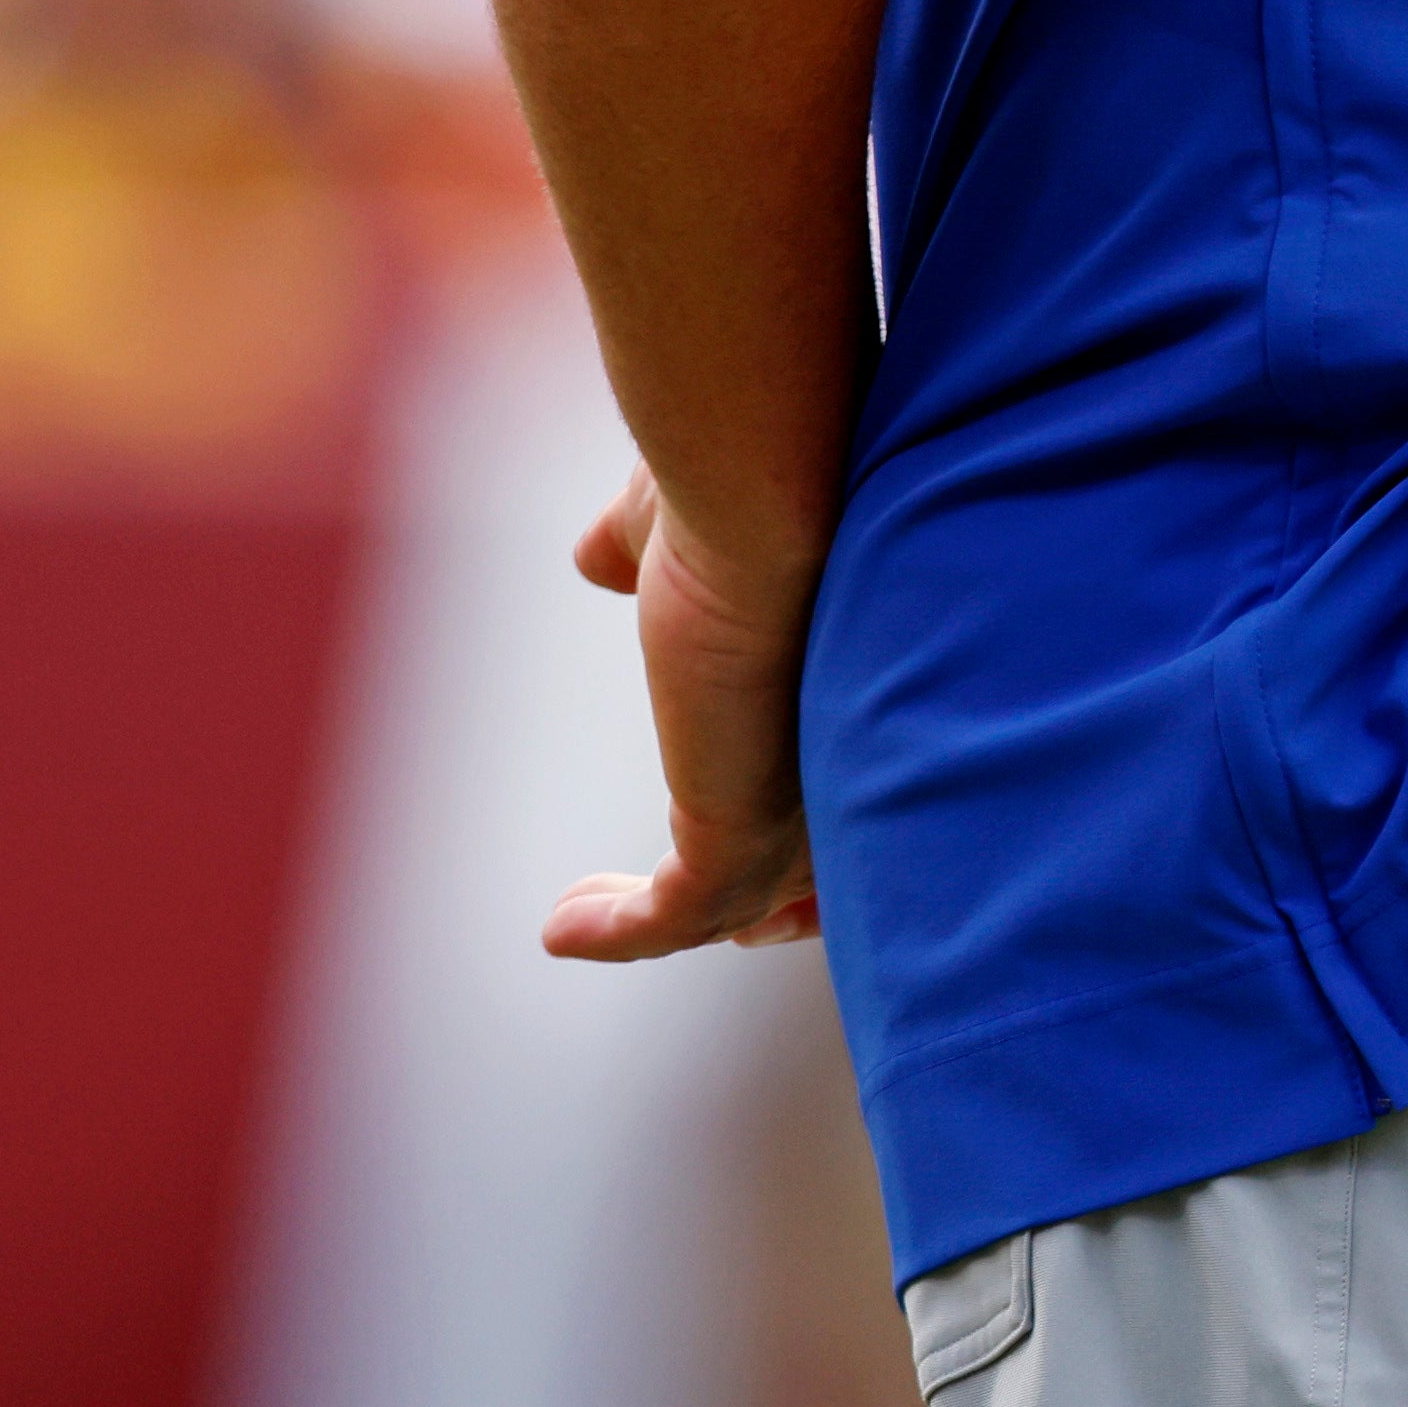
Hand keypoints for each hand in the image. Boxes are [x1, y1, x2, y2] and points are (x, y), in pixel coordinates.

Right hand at [545, 463, 826, 958]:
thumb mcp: (680, 524)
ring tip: (579, 923)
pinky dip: (617, 931)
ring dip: (660, 923)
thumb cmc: (749, 474)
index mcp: (849, 691)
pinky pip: (676, 916)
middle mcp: (843, 758)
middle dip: (776, 903)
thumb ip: (641, 547)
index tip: (774, 833)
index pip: (844, 784)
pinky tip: (558, 928)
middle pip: (812, 866)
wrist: (772, 485)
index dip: (808, 823)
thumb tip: (598, 556)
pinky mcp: (738, 829)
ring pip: (741, 903)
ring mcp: (795, 802)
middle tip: (741, 928)